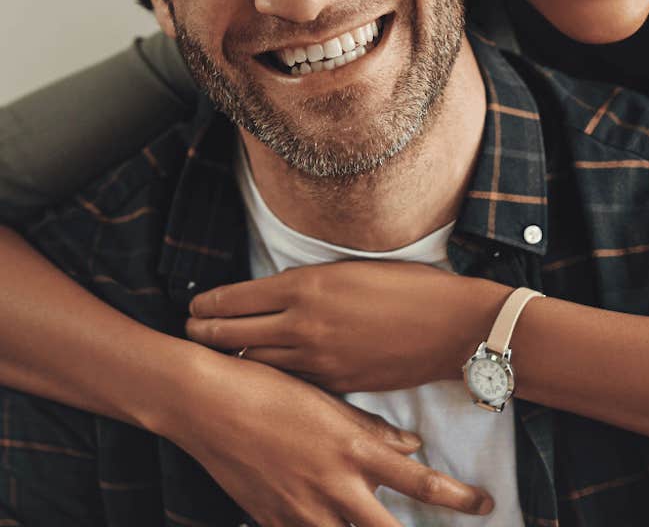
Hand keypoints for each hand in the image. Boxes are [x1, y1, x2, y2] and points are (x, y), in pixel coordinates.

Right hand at [162, 348, 493, 525]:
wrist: (208, 403)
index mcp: (352, 449)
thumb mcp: (328, 400)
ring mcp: (302, 512)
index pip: (419, 482)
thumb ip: (372, 430)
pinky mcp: (272, 523)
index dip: (457, 496)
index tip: (486, 503)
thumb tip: (412, 448)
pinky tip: (328, 521)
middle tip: (457, 519)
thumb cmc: (270, 389)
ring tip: (377, 524)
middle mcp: (333, 487)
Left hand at [186, 260, 510, 391]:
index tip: (194, 304)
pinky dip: (271, 375)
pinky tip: (263, 373)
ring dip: (233, 355)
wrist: (450, 325)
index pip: (237, 298)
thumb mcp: (350, 270)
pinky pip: (291, 382)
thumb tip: (281, 292)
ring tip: (217, 352)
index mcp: (305, 288)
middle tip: (191, 330)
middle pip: (234, 335)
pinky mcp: (336, 386)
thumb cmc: (408, 285)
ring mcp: (318, 361)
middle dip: (205, 333)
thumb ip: (310, 282)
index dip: (208, 303)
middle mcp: (303, 326)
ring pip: (257, 362)